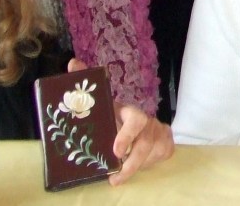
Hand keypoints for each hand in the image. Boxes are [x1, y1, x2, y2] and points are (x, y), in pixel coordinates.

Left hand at [63, 58, 173, 184]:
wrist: (137, 122)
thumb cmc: (115, 115)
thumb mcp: (101, 103)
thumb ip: (86, 84)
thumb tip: (72, 62)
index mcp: (132, 112)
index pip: (136, 121)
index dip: (128, 136)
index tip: (116, 151)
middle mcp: (149, 122)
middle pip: (145, 144)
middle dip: (131, 163)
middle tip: (114, 177)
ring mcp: (160, 133)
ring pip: (151, 155)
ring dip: (135, 168)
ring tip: (117, 177)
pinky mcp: (167, 144)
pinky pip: (160, 158)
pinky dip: (146, 166)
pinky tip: (132, 170)